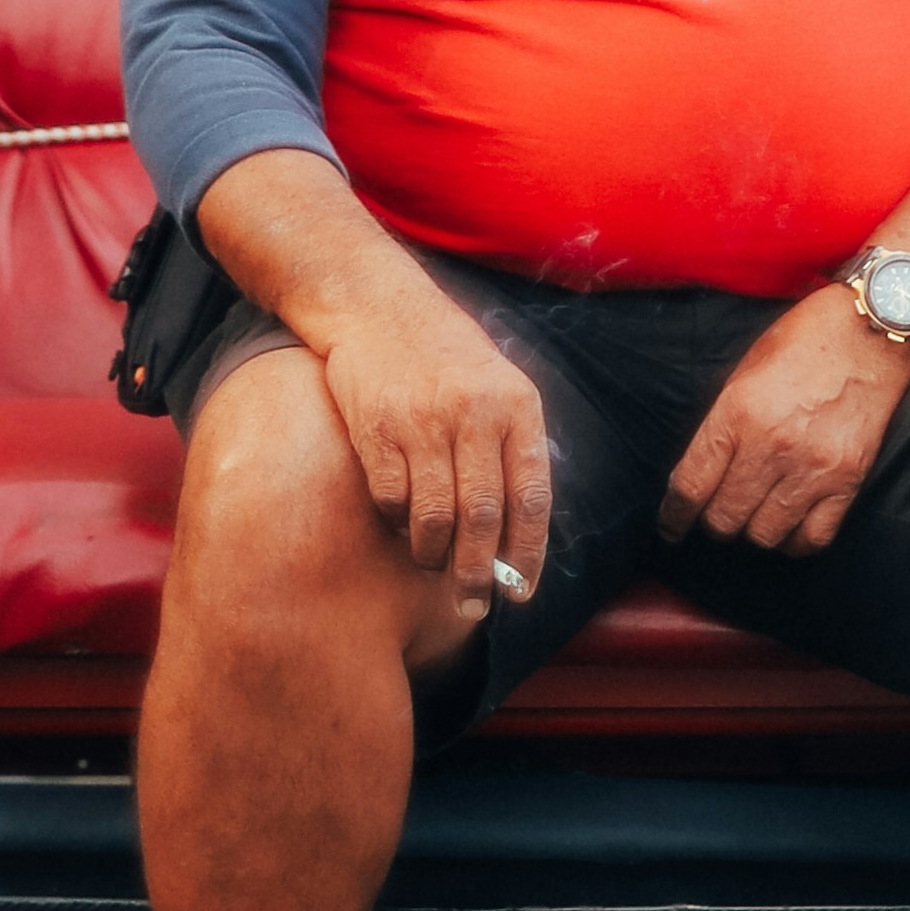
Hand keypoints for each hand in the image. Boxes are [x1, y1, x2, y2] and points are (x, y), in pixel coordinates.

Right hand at [312, 266, 556, 597]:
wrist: (377, 305)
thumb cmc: (444, 355)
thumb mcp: (496, 385)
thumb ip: (509, 449)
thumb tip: (514, 535)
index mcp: (516, 406)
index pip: (532, 497)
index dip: (527, 553)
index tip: (520, 592)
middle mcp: (475, 413)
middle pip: (484, 517)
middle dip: (478, 574)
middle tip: (472, 605)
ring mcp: (424, 421)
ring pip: (436, 516)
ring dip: (434, 555)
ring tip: (433, 564)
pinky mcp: (378, 427)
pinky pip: (392, 498)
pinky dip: (396, 522)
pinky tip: (399, 523)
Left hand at [659, 288, 909, 556]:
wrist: (873, 332)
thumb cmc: (806, 341)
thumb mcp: (747, 369)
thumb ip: (724, 421)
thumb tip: (703, 470)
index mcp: (737, 412)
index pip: (691, 485)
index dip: (674, 515)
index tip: (671, 526)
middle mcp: (771, 445)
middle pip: (724, 517)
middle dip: (714, 522)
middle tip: (718, 514)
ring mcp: (812, 467)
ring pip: (764, 535)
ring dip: (753, 532)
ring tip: (755, 517)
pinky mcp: (847, 481)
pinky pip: (812, 538)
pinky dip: (795, 542)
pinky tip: (789, 528)